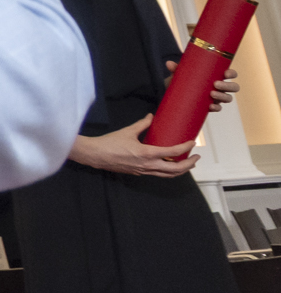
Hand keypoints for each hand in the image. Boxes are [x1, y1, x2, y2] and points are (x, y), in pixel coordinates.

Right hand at [71, 117, 199, 177]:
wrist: (96, 155)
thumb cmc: (110, 143)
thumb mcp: (127, 131)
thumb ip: (142, 124)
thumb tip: (152, 117)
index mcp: (147, 153)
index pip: (173, 153)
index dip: (185, 147)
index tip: (192, 142)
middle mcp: (148, 165)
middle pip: (176, 169)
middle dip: (189, 164)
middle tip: (196, 157)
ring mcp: (144, 171)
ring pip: (169, 175)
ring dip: (181, 171)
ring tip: (187, 164)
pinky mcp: (139, 173)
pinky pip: (159, 174)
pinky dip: (168, 171)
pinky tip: (168, 165)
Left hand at [173, 54, 242, 117]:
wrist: (176, 94)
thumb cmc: (183, 79)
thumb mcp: (180, 73)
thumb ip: (176, 68)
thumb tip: (169, 64)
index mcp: (216, 75)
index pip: (230, 74)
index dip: (231, 74)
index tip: (226, 74)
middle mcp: (220, 86)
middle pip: (234, 87)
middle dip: (227, 86)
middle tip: (215, 84)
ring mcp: (217, 97)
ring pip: (228, 98)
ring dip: (222, 96)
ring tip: (211, 94)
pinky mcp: (211, 106)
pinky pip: (218, 108)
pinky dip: (216, 107)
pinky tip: (210, 107)